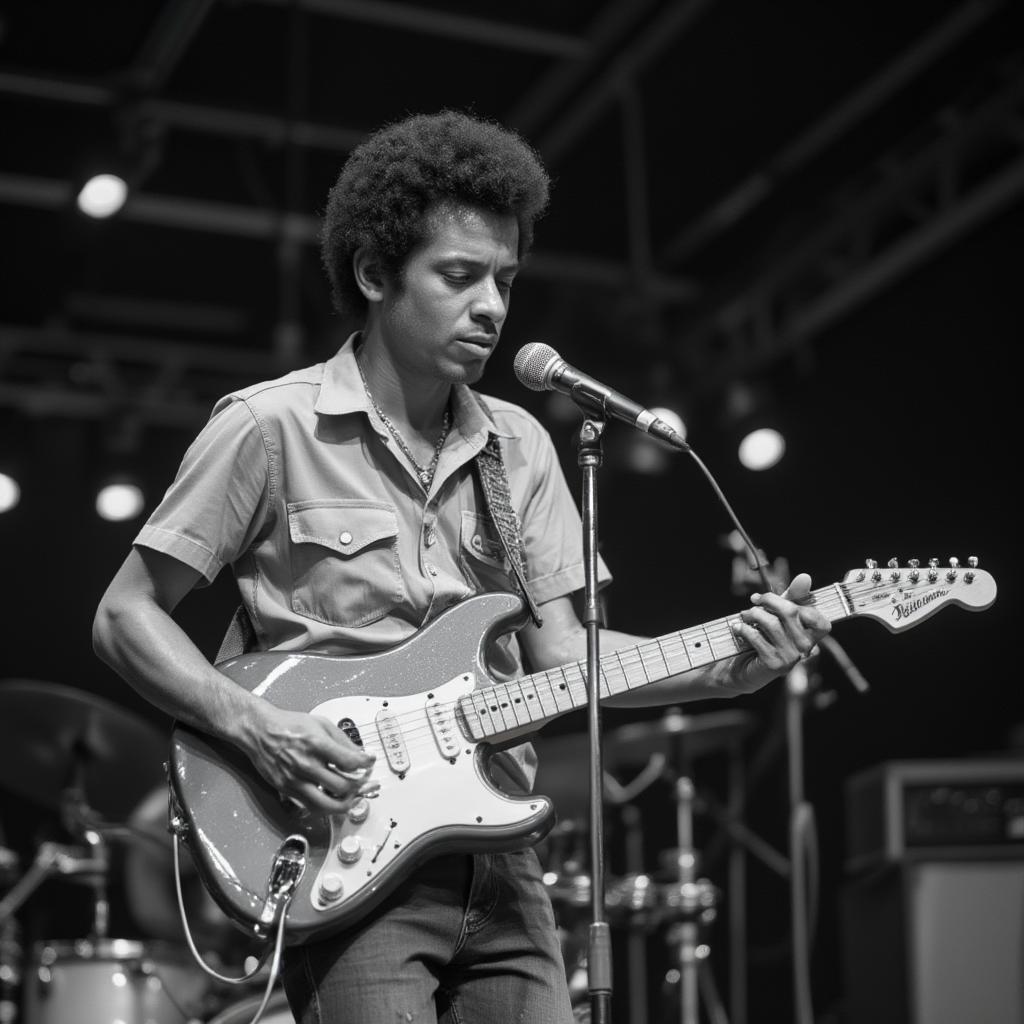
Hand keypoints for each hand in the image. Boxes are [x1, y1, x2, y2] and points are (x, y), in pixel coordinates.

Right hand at [242, 704, 378, 814]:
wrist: (260, 731)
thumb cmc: (289, 725)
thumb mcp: (321, 724)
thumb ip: (343, 740)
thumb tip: (360, 755)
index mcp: (316, 744)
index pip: (349, 762)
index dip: (366, 764)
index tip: (370, 762)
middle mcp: (306, 764)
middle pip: (342, 787)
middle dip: (359, 786)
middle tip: (364, 781)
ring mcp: (295, 780)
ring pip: (328, 805)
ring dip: (345, 803)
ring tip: (351, 795)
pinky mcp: (287, 790)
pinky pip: (312, 807)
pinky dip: (327, 806)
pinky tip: (333, 798)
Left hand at [727, 572, 830, 694]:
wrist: (740, 668)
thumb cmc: (763, 636)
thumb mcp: (778, 614)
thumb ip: (793, 597)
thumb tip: (805, 577)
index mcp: (812, 636)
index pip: (819, 618)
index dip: (798, 602)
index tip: (775, 598)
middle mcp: (806, 649)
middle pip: (791, 612)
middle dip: (768, 600)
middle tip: (754, 600)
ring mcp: (791, 658)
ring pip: (771, 623)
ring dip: (752, 614)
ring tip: (744, 615)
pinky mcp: (774, 665)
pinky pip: (757, 637)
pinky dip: (743, 629)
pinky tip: (737, 628)